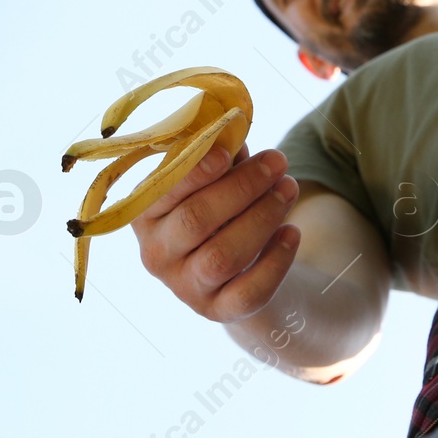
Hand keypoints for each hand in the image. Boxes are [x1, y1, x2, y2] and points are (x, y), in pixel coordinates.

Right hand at [130, 143, 301, 322]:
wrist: (233, 271)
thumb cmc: (218, 207)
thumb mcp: (212, 179)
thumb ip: (217, 154)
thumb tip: (232, 125)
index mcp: (144, 213)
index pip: (164, 191)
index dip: (195, 171)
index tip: (228, 151)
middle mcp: (156, 254)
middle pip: (197, 220)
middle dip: (243, 187)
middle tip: (279, 162)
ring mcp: (185, 288)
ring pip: (223, 256)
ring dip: (263, 217)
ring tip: (290, 188)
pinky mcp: (218, 311)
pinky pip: (249, 292)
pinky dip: (276, 261)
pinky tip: (292, 232)